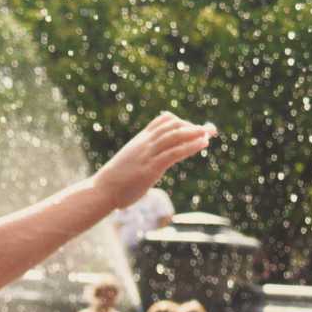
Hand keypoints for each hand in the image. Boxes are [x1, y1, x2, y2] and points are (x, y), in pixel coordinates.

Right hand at [95, 113, 215, 207]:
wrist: (101, 190)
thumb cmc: (113, 182)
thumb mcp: (128, 163)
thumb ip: (141, 159)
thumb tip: (147, 167)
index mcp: (140, 141)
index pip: (163, 120)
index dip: (181, 121)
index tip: (194, 128)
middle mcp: (144, 143)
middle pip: (173, 125)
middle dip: (193, 126)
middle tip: (211, 130)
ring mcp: (147, 154)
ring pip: (175, 136)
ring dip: (195, 132)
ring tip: (210, 133)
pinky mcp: (151, 167)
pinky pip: (175, 152)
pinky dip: (191, 146)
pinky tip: (203, 144)